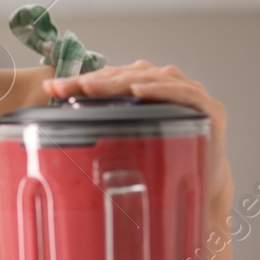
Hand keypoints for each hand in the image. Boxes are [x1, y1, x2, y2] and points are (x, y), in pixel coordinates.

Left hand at [45, 62, 234, 208]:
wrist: (205, 182)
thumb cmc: (163, 159)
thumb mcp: (128, 142)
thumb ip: (102, 130)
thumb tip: (55, 133)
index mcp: (145, 86)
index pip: (108, 79)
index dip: (79, 81)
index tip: (52, 88)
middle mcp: (166, 83)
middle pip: (124, 76)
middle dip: (92, 81)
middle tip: (65, 87)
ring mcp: (188, 93)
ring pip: (148, 79)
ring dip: (118, 82)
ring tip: (92, 87)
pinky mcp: (207, 108)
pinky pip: (180, 94)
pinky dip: (158, 91)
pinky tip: (138, 92)